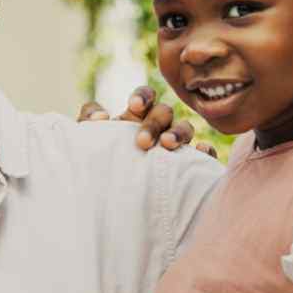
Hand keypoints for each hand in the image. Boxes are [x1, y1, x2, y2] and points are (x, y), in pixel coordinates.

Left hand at [76, 85, 215, 156]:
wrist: (111, 197)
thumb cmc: (102, 160)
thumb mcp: (89, 139)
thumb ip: (87, 120)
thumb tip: (101, 118)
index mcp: (136, 115)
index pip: (145, 95)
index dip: (143, 96)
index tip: (134, 106)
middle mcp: (159, 126)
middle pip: (164, 113)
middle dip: (154, 124)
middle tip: (142, 142)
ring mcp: (177, 144)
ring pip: (186, 128)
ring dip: (179, 133)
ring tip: (168, 146)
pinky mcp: (190, 164)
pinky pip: (203, 155)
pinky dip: (205, 151)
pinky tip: (201, 153)